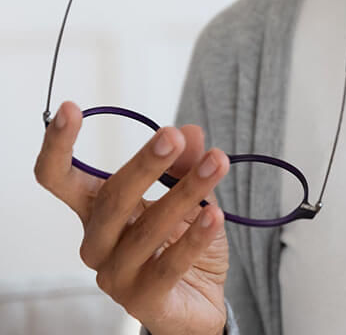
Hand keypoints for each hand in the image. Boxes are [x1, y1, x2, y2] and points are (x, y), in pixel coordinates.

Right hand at [35, 100, 230, 334]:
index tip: (71, 109)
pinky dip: (195, 238)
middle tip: (172, 137)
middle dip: (144, 165)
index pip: (61, 179)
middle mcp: (97, 242)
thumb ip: (185, 166)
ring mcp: (116, 274)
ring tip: (218, 164)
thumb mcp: (188, 197)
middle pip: (110, 199)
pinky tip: (216, 215)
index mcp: (97, 211)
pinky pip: (169, 265)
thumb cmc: (181, 244)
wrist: (198, 303)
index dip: (58, 146)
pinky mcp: (143, 301)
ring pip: (146, 229)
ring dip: (185, 192)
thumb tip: (190, 131)